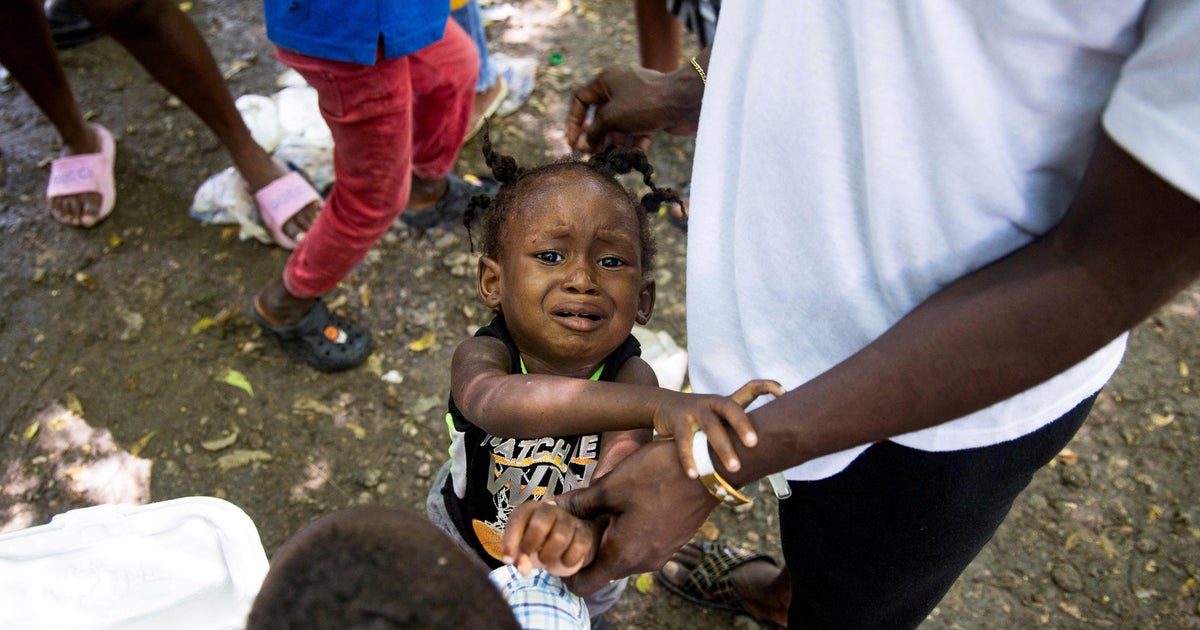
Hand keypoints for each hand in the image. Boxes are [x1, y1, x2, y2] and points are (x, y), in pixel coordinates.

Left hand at [501, 500, 598, 577]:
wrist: (567, 547)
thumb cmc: (540, 546)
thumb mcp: (524, 552)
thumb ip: (519, 559)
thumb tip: (524, 569)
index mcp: (530, 510)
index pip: (519, 518)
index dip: (511, 540)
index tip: (508, 560)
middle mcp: (550, 510)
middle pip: (540, 524)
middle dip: (532, 545)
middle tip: (531, 554)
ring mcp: (569, 520)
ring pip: (560, 538)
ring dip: (549, 555)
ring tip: (547, 558)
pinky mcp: (585, 532)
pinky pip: (578, 547)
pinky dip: (568, 560)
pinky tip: (564, 560)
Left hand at [558, 441, 717, 596]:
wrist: (709, 468)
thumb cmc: (658, 475)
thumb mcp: (612, 486)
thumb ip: (580, 503)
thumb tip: (553, 507)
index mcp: (623, 554)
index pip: (585, 585)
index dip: (566, 570)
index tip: (560, 546)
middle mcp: (643, 561)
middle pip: (604, 570)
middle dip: (588, 550)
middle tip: (578, 521)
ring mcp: (661, 553)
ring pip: (624, 557)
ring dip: (610, 539)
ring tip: (602, 509)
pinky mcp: (672, 541)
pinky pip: (642, 547)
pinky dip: (630, 534)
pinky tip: (628, 506)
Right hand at [565, 64, 702, 152]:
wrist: (684, 101)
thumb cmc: (643, 103)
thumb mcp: (611, 117)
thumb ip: (594, 132)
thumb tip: (587, 144)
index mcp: (606, 80)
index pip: (581, 100)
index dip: (574, 122)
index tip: (573, 143)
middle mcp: (620, 87)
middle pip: (600, 115)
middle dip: (597, 137)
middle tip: (593, 155)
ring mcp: (637, 101)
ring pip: (618, 125)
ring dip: (615, 142)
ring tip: (614, 158)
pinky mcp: (651, 113)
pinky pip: (636, 130)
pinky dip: (633, 142)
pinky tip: (634, 155)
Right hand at [654, 379, 783, 477]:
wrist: (662, 406)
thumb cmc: (698, 418)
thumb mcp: (717, 417)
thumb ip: (735, 429)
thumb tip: (765, 452)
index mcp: (726, 402)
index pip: (750, 388)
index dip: (768, 387)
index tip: (785, 393)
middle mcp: (712, 402)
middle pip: (731, 408)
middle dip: (743, 425)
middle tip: (754, 444)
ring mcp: (694, 410)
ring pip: (711, 426)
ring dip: (723, 448)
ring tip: (734, 468)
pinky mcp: (678, 421)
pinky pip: (684, 442)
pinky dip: (689, 459)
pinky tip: (695, 474)